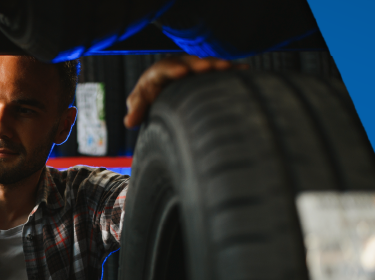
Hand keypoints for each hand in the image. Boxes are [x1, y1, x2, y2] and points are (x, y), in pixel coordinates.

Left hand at [123, 55, 246, 128]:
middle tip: (211, 68)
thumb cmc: (147, 99)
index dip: (174, 69)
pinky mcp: (206, 75)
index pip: (165, 68)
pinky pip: (219, 71)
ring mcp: (193, 69)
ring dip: (218, 66)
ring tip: (230, 69)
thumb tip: (129, 121)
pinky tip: (245, 71)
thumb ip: (136, 109)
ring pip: (206, 64)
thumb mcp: (140, 103)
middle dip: (201, 65)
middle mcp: (178, 66)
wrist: (160, 95)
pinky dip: (231, 71)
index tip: (182, 72)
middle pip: (190, 63)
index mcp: (159, 72)